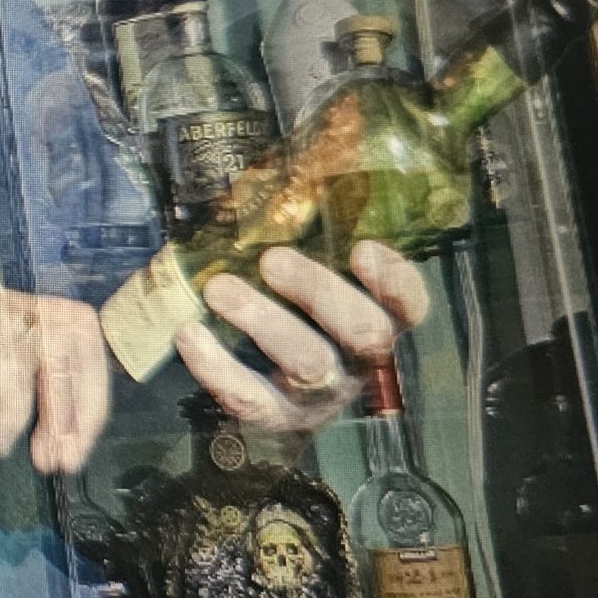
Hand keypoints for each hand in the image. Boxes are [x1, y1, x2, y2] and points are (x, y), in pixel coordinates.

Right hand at [0, 286, 110, 474]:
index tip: (81, 432)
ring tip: (44, 458)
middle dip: (85, 401)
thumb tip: (78, 417)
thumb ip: (21, 383)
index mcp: (1, 307)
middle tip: (69, 454)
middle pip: (73, 334)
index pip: (76, 323)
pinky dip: (12, 418)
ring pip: (48, 356)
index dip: (93, 379)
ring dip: (57, 416)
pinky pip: (7, 376)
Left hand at [175, 241, 429, 432]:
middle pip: (363, 333)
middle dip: (319, 292)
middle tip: (272, 260)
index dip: (394, 281)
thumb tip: (281, 178)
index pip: (409, 306)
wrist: (267, 401)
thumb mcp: (308, 282)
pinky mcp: (275, 419)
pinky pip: (251, 398)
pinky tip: (188, 333)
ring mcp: (320, 396)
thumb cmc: (291, 316)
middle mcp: (359, 362)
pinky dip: (217, 366)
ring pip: (309, 364)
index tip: (362, 248)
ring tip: (219, 288)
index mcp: (376, 322)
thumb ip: (308, 243)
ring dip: (264, 322)